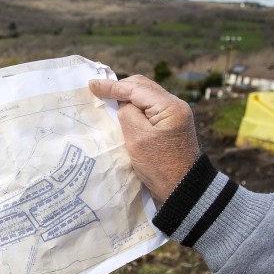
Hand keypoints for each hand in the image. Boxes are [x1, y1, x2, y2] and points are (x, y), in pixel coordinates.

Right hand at [88, 75, 200, 204]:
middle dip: (120, 87)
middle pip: (143, 86)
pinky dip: (135, 106)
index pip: (136, 88)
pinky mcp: (170, 123)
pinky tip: (123, 110)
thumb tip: (122, 102)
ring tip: (109, 99)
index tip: (92, 84)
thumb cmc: (159, 166)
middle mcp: (175, 105)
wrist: (181, 188)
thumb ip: (127, 113)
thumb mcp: (137, 138)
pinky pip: (149, 107)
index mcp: (170, 106)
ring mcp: (174, 114)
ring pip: (146, 95)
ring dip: (127, 96)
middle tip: (99, 91)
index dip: (112, 86)